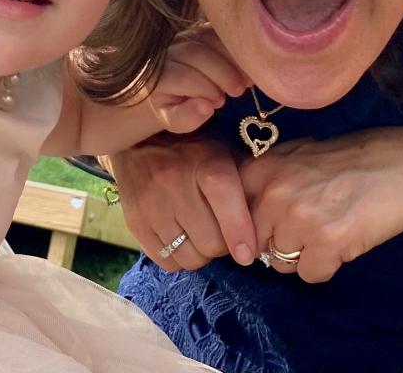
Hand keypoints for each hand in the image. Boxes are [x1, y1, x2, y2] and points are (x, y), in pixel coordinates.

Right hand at [107, 134, 257, 270]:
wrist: (139, 142)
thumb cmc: (194, 150)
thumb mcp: (222, 154)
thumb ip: (244, 184)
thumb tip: (268, 224)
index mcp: (206, 162)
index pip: (226, 203)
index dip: (239, 232)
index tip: (247, 253)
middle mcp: (176, 182)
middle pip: (210, 242)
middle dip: (221, 244)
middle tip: (220, 233)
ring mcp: (151, 203)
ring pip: (189, 257)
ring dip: (199, 253)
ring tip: (199, 234)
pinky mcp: (134, 221)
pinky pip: (165, 261)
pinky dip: (177, 257)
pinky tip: (180, 238)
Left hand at [147, 28, 248, 134]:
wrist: (166, 85)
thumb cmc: (172, 105)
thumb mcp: (175, 120)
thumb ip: (187, 118)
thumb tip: (206, 107)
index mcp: (157, 74)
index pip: (183, 76)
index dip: (205, 89)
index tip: (219, 103)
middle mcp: (167, 49)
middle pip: (197, 54)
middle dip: (222, 73)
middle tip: (238, 91)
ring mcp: (183, 35)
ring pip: (210, 38)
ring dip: (233, 58)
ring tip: (246, 79)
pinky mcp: (199, 28)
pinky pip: (219, 31)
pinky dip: (236, 46)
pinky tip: (247, 63)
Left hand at [242, 124, 402, 282]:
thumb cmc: (351, 158)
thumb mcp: (297, 154)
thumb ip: (267, 180)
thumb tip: (241, 217)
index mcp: (263, 167)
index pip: (231, 214)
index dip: (248, 225)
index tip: (264, 226)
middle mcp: (274, 192)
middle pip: (255, 243)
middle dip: (278, 242)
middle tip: (308, 225)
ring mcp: (299, 218)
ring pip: (281, 263)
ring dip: (303, 254)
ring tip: (329, 227)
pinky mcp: (328, 243)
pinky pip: (311, 275)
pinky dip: (328, 265)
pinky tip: (344, 240)